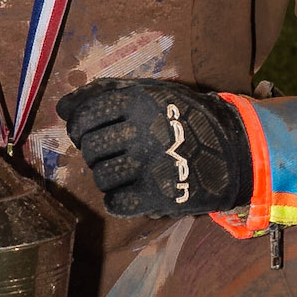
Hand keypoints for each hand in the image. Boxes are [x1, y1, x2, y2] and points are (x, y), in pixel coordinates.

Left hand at [57, 78, 252, 216]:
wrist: (234, 149)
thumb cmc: (184, 118)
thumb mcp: (152, 93)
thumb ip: (106, 94)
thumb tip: (62, 108)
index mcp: (138, 101)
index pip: (83, 115)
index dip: (79, 127)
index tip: (88, 132)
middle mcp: (141, 131)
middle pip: (90, 149)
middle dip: (94, 153)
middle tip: (111, 153)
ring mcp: (149, 164)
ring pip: (101, 177)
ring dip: (107, 177)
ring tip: (125, 172)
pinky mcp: (158, 195)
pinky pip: (115, 204)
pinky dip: (118, 201)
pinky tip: (131, 192)